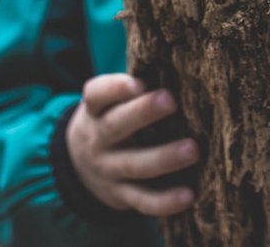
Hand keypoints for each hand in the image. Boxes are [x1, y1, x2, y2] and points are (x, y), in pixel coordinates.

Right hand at [67, 73, 199, 216]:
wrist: (77, 168)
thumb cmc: (110, 121)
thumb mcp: (108, 104)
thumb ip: (133, 90)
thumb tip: (180, 67)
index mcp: (94, 111)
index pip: (97, 94)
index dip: (116, 88)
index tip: (138, 82)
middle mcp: (97, 140)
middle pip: (116, 126)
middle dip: (143, 113)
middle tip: (170, 100)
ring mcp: (108, 171)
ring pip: (134, 165)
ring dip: (164, 158)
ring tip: (192, 150)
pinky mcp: (122, 196)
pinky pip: (143, 201)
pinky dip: (166, 201)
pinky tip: (189, 195)